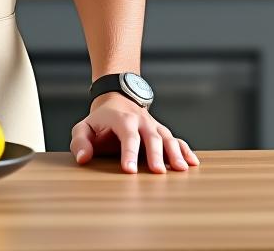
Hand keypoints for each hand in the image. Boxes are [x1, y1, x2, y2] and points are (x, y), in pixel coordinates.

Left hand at [70, 92, 200, 172]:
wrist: (117, 99)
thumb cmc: (100, 122)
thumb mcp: (84, 128)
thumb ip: (80, 142)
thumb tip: (83, 158)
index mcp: (121, 119)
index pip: (126, 135)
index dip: (128, 152)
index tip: (129, 170)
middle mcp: (140, 121)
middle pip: (151, 137)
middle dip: (155, 154)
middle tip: (158, 172)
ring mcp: (153, 126)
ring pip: (167, 137)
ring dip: (175, 153)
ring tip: (181, 169)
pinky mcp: (162, 132)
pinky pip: (176, 140)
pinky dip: (185, 150)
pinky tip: (193, 163)